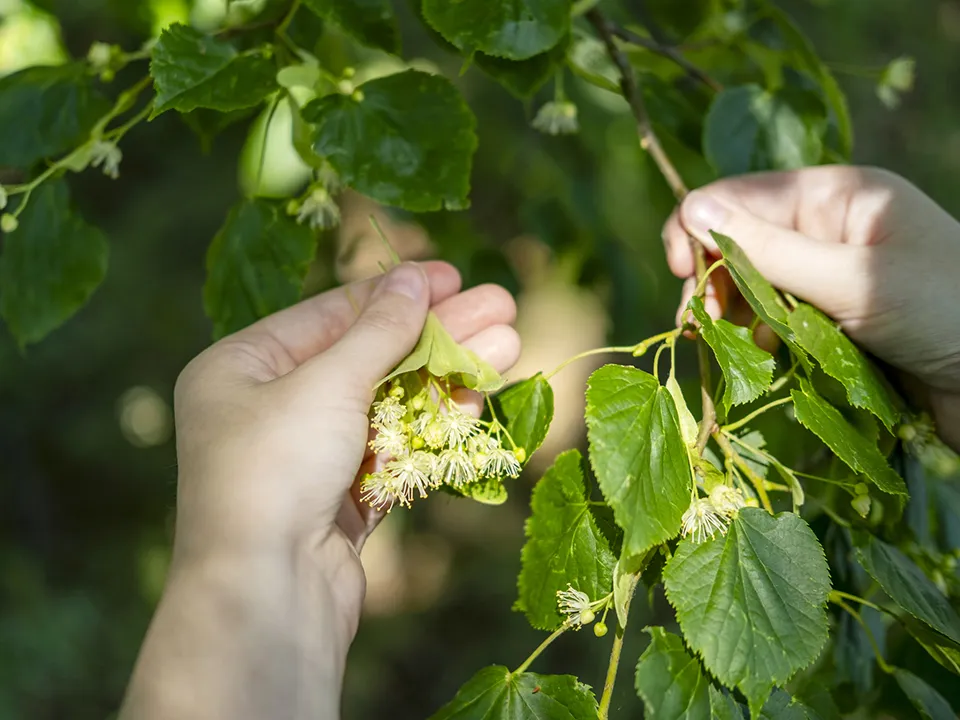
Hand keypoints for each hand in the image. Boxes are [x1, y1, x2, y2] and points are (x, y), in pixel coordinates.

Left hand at [121, 261, 519, 719]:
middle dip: (438, 333)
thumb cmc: (276, 469)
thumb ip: (378, 331)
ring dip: (449, 376)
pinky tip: (478, 395)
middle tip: (500, 305)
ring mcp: (310, 456)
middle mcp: (271, 407)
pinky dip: (434, 425)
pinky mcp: (344, 499)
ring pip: (390, 403)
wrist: (266, 593)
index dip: (397, 293)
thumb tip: (416, 280)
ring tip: (509, 343)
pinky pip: (395, 449)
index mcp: (242, 368)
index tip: (453, 276)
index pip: (331, 315)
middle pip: (369, 356)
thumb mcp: (326, 383)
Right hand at [662, 165, 959, 450]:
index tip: (683, 274)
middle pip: (738, 242)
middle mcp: (826, 228)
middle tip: (698, 326)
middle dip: (710, 279)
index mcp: (835, 196)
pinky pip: (774, 318)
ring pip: (751, 285)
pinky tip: (758, 357)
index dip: (699, 228)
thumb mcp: (852, 279)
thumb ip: (769, 249)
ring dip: (730, 313)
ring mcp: (829, 273)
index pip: (739, 196)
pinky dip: (757, 336)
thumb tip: (691, 209)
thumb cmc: (944, 312)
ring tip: (724, 347)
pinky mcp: (832, 317)